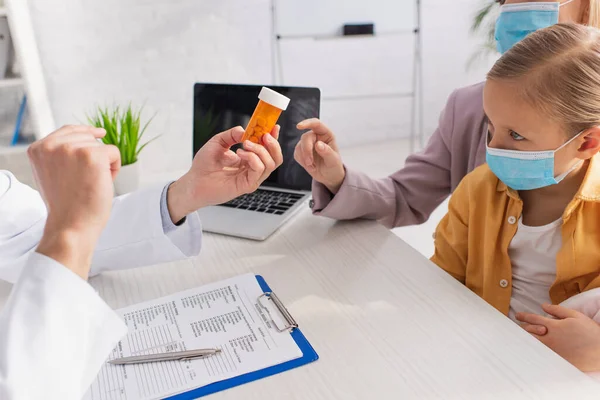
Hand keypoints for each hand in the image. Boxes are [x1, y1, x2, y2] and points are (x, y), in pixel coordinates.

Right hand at [28, 125, 120, 278]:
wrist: (71, 225)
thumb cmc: (66, 204)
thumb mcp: (52, 173)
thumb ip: (59, 154)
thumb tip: (87, 135)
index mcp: (39, 149)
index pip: (68, 130)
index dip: (86, 132)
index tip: (99, 133)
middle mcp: (52, 145)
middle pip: (88, 137)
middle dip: (94, 157)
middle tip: (85, 181)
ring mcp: (72, 149)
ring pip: (101, 145)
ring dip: (104, 164)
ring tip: (91, 183)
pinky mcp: (92, 155)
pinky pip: (114, 152)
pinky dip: (115, 167)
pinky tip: (104, 182)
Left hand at [167, 125, 282, 220]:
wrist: (194, 181)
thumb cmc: (204, 165)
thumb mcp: (218, 142)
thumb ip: (231, 134)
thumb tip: (244, 130)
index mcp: (249, 159)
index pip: (268, 149)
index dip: (274, 138)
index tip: (273, 126)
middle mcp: (253, 169)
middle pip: (276, 158)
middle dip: (272, 144)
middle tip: (263, 135)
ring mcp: (251, 178)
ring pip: (270, 163)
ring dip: (260, 150)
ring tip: (244, 144)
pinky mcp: (247, 185)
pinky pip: (259, 169)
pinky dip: (252, 158)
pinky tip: (240, 154)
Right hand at [294, 118, 344, 193]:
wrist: (328, 176)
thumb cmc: (334, 166)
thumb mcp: (334, 161)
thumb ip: (327, 152)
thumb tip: (318, 144)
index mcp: (326, 134)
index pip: (316, 124)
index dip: (307, 123)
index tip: (299, 126)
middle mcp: (316, 136)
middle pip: (306, 137)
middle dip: (306, 150)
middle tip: (310, 163)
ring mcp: (308, 143)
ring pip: (299, 145)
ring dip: (304, 157)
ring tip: (313, 166)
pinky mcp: (301, 151)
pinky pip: (297, 153)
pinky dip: (302, 161)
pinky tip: (310, 165)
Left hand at [516, 304, 599, 371]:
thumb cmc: (590, 332)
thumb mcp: (576, 316)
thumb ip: (558, 310)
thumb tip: (543, 306)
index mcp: (554, 326)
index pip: (533, 319)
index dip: (524, 316)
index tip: (518, 315)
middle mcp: (550, 338)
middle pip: (529, 332)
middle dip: (523, 328)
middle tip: (518, 326)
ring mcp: (552, 350)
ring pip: (532, 343)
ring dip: (526, 338)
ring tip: (521, 336)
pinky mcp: (555, 359)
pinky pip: (540, 353)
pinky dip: (534, 349)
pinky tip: (531, 348)